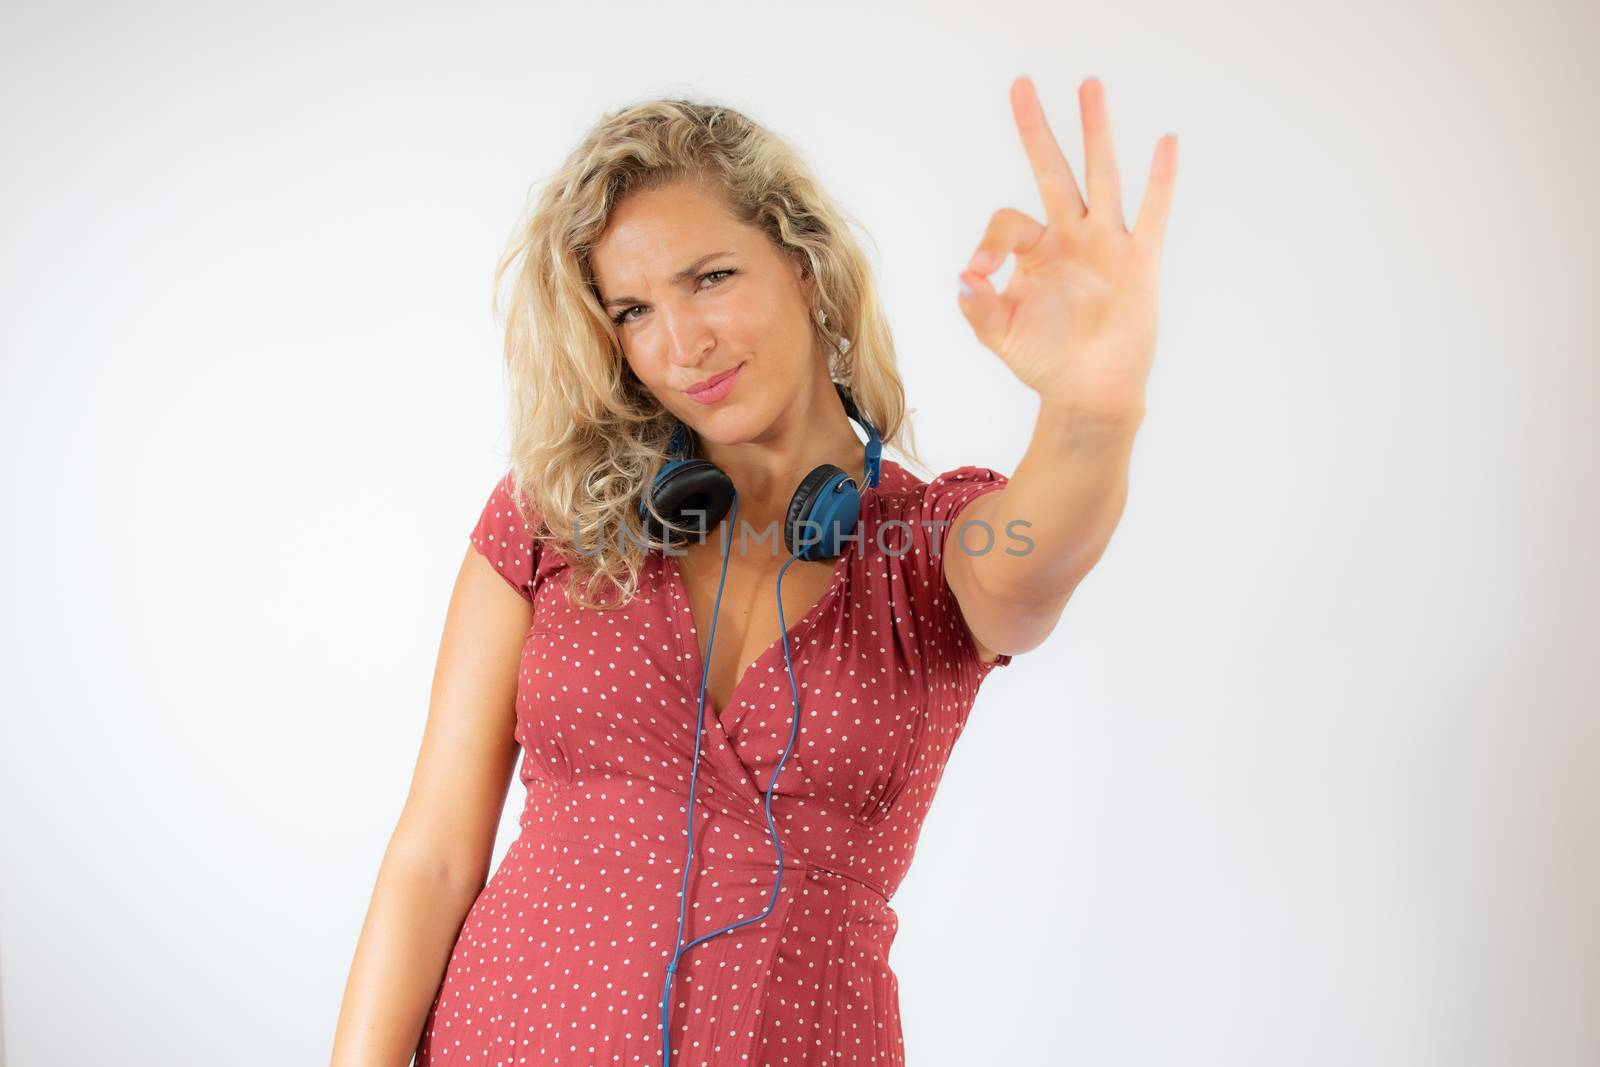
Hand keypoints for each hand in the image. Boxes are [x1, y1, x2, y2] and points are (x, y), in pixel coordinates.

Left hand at [958, 76, 1177, 421]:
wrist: (1090, 392)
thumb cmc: (1045, 362)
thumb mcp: (1001, 336)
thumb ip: (979, 308)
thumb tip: (964, 278)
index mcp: (1033, 252)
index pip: (1007, 222)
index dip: (989, 241)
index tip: (980, 272)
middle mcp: (1069, 238)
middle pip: (1052, 171)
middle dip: (1036, 130)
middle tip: (1021, 85)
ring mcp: (1105, 244)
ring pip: (1100, 177)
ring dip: (1094, 132)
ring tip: (1089, 86)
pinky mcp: (1139, 261)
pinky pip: (1153, 213)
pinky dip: (1160, 180)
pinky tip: (1166, 143)